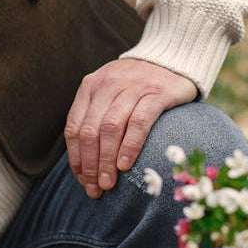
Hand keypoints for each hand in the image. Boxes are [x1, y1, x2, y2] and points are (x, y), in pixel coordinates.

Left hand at [63, 58, 196, 197]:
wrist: (173, 59)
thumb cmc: (138, 85)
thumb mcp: (110, 93)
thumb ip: (96, 117)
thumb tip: (84, 163)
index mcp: (90, 86)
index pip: (74, 127)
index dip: (76, 157)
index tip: (81, 179)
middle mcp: (108, 85)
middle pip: (90, 131)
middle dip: (90, 164)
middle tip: (95, 189)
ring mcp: (132, 87)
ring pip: (110, 129)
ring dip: (106, 160)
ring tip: (108, 183)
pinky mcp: (156, 93)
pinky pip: (139, 122)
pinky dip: (129, 146)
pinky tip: (126, 165)